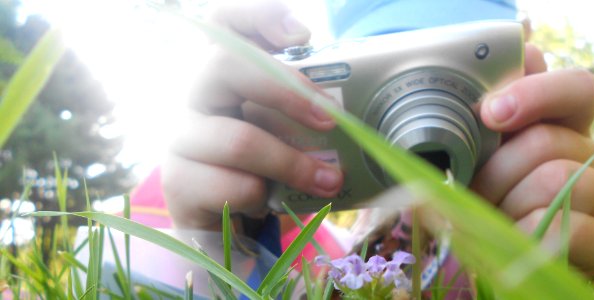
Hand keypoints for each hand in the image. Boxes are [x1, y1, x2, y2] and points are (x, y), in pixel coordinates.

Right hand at [162, 0, 342, 229]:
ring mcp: (179, 136)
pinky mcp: (178, 181)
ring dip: (294, 164)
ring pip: (240, 140)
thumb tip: (319, 78)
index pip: (222, 19)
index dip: (258, 15)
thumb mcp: (274, 120)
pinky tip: (264, 201)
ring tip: (328, 180)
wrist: (215, 212)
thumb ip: (292, 93)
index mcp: (216, 70)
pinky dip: (263, 196)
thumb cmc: (253, 157)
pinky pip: (236, 186)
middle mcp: (190, 93)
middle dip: (288, 92)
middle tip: (331, 120)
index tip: (300, 36)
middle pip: (225, 66)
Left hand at [471, 44, 593, 278]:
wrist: (507, 260)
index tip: (489, 113)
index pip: (577, 88)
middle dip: (495, 170)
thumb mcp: (480, 155)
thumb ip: (493, 111)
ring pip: (554, 182)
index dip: (535, 93)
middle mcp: (592, 156)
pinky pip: (566, 229)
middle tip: (473, 190)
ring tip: (490, 218)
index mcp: (564, 128)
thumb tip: (522, 46)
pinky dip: (525, 234)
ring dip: (506, 204)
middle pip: (547, 141)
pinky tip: (512, 238)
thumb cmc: (491, 200)